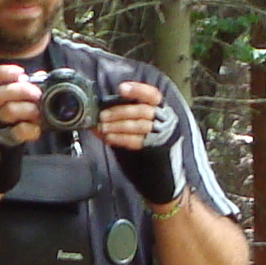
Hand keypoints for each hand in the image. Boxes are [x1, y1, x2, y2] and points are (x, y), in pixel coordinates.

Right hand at [0, 62, 41, 193]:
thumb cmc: (2, 130)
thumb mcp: (3, 108)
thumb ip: (18, 92)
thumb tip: (40, 76)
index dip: (0, 73)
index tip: (19, 72)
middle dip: (21, 90)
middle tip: (36, 94)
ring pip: (8, 112)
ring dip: (28, 109)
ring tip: (37, 113)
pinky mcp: (1, 143)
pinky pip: (18, 131)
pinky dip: (31, 129)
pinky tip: (36, 130)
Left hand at [103, 80, 190, 207]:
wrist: (163, 175)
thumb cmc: (148, 146)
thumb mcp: (140, 126)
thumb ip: (126, 116)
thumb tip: (99, 112)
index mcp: (162, 109)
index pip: (152, 94)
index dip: (137, 90)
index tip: (121, 89)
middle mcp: (165, 120)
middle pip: (142, 110)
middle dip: (119, 112)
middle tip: (102, 116)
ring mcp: (163, 135)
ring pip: (139, 125)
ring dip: (117, 126)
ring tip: (102, 128)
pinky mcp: (157, 149)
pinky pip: (137, 141)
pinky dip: (121, 138)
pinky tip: (109, 138)